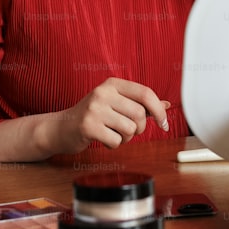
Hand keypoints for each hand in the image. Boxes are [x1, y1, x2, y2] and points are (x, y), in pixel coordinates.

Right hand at [45, 78, 170, 153]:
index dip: (159, 110)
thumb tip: (166, 105)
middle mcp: (103, 92)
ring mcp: (94, 109)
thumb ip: (140, 104)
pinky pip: (116, 141)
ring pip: (129, 129)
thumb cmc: (92, 115)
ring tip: (113, 134)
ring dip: (125, 138)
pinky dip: (113, 145)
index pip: (145, 93)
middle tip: (128, 131)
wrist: (62, 127)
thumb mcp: (115, 103)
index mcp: (112, 83)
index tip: (164, 123)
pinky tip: (103, 139)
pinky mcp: (88, 126)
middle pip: (140, 114)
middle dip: (139, 128)